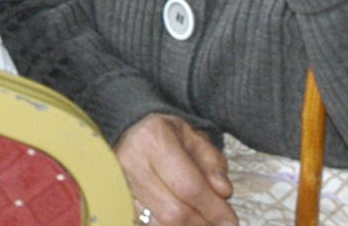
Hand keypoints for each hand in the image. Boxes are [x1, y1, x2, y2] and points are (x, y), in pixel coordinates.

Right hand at [115, 113, 234, 225]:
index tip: (230, 219)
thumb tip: (223, 192)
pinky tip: (184, 220)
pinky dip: (169, 225)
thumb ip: (212, 163)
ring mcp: (119, 183)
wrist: (131, 131)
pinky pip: (147, 224)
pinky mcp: (117, 199)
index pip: (188, 185)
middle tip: (219, 223)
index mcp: (153, 139)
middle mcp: (131, 162)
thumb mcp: (195, 138)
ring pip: (160, 223)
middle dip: (202, 222)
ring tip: (202, 219)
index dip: (212, 208)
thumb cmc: (167, 135)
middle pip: (173, 211)